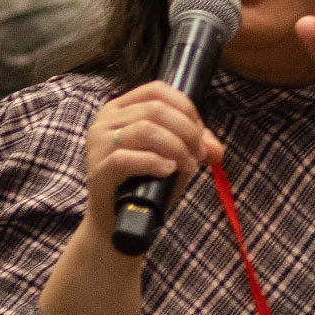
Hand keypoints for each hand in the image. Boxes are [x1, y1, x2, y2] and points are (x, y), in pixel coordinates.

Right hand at [80, 81, 223, 238]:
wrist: (117, 223)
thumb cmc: (144, 186)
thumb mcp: (173, 159)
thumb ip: (195, 147)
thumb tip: (216, 148)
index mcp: (121, 108)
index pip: (157, 90)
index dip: (185, 108)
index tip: (201, 133)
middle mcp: (105, 120)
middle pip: (154, 109)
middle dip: (186, 130)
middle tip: (200, 154)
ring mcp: (98, 144)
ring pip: (144, 129)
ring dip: (175, 146)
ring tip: (188, 166)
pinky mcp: (98, 169)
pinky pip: (126, 158)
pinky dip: (154, 162)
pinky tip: (169, 170)